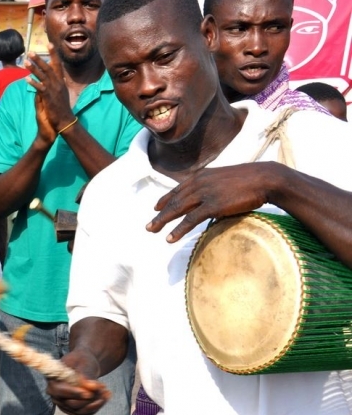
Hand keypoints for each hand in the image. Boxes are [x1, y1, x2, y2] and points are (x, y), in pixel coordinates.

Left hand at [26, 49, 74, 143]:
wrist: (65, 120)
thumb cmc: (62, 108)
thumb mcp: (62, 93)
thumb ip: (59, 84)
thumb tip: (58, 77)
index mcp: (61, 82)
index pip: (57, 65)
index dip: (53, 54)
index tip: (49, 44)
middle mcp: (58, 83)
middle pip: (49, 67)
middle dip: (39, 59)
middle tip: (31, 52)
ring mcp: (54, 90)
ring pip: (43, 76)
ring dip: (34, 68)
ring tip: (26, 62)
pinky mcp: (49, 97)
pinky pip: (40, 88)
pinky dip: (34, 83)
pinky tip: (26, 79)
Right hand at [45, 350, 110, 414]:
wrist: (84, 366)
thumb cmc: (82, 360)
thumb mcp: (84, 362)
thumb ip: (86, 373)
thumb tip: (90, 386)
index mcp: (52, 380)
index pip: (58, 390)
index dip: (73, 393)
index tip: (89, 393)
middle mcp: (55, 395)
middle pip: (71, 404)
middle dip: (90, 398)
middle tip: (103, 387)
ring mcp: (64, 404)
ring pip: (80, 411)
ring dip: (95, 403)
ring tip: (106, 391)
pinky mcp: (73, 411)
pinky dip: (96, 407)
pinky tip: (104, 397)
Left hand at [147, 162, 279, 242]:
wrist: (265, 178)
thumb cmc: (250, 180)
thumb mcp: (225, 178)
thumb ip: (213, 187)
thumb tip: (211, 201)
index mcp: (201, 176)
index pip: (178, 189)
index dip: (165, 199)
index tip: (156, 207)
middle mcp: (198, 183)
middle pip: (173, 200)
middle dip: (159, 214)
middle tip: (148, 226)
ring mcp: (204, 193)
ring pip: (177, 209)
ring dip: (162, 221)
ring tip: (152, 231)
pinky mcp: (212, 205)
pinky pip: (190, 219)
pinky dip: (178, 230)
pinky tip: (170, 238)